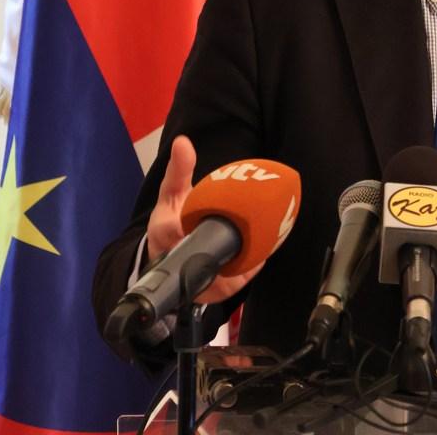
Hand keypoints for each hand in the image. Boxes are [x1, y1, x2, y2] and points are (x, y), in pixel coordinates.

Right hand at [146, 135, 266, 303]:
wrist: (167, 260)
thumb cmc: (171, 222)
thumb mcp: (171, 194)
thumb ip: (179, 169)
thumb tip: (183, 142)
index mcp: (167, 233)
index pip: (190, 229)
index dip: (215, 219)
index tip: (236, 208)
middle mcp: (181, 262)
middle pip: (218, 253)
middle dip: (243, 238)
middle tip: (263, 220)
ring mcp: (198, 281)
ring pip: (234, 270)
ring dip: (253, 252)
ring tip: (270, 232)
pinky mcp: (213, 293)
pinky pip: (240, 278)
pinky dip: (255, 263)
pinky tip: (266, 247)